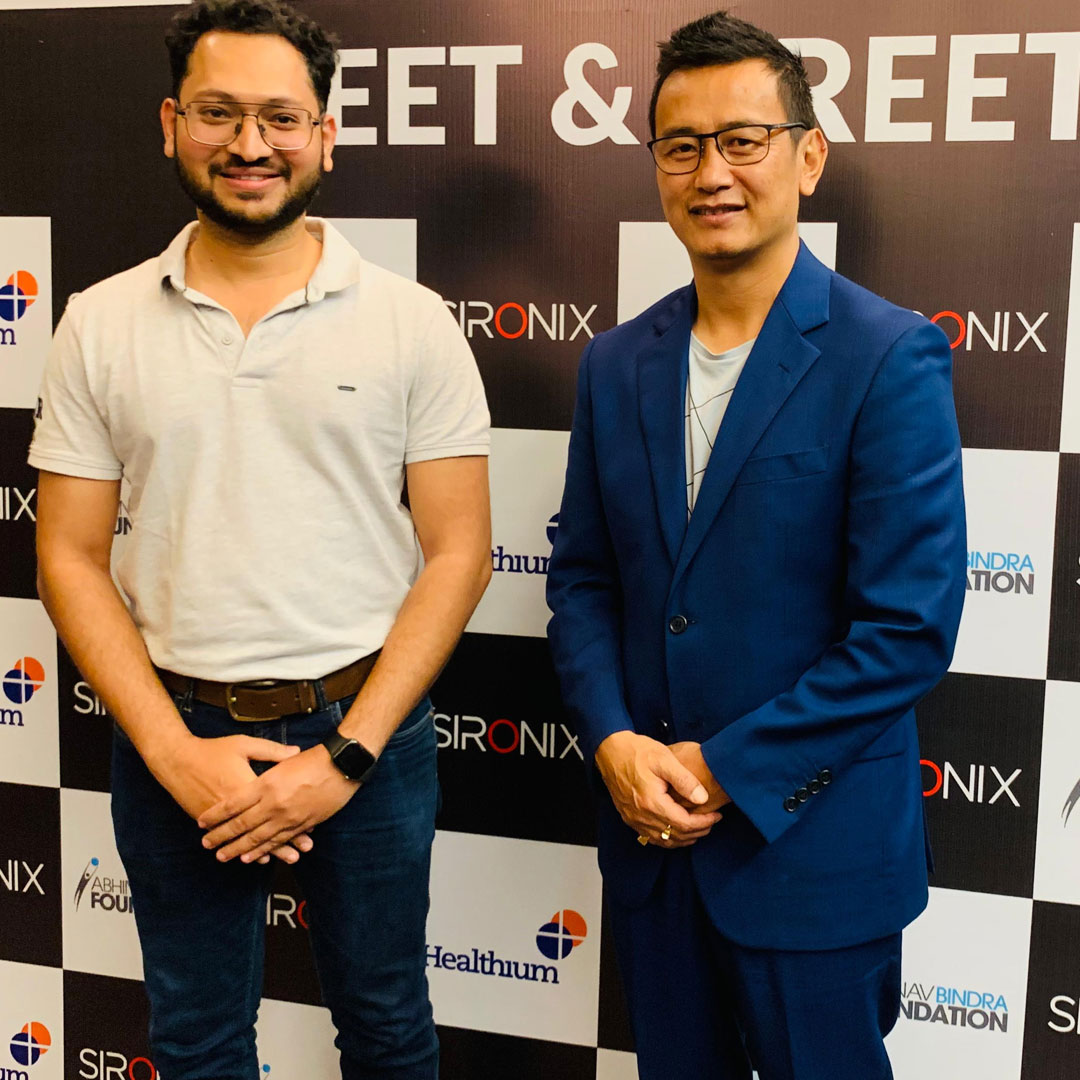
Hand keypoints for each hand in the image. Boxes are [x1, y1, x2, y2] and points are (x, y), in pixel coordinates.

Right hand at [153, 734, 313, 864]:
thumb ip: (271, 750)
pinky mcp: (211, 821)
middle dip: (286, 839)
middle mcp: (236, 805)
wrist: (177, 760)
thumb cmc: (212, 750)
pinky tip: (259, 858)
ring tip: (287, 858)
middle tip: (303, 850)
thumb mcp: (244, 745)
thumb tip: (296, 751)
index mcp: (247, 785)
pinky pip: (234, 840)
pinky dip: (247, 849)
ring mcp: (222, 816)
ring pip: (250, 838)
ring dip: (270, 849)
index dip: (292, 815)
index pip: (275, 805)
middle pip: (264, 825)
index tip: (310, 826)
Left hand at [198, 745, 358, 862]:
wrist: (343, 767)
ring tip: (223, 856)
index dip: (215, 815)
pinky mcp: (301, 825)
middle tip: (207, 845)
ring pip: (257, 838)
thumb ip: (265, 766)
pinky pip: (278, 841)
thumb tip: (251, 775)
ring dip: (238, 849)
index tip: (202, 822)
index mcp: (266, 784)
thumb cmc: (314, 759)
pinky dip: (263, 851)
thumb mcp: (284, 758)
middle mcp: (273, 804)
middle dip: (221, 836)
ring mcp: (287, 817)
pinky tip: (253, 857)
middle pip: (240, 824)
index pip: (232, 804)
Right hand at [594, 731, 723, 846]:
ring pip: (664, 840)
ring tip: (699, 828)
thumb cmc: (637, 751)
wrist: (610, 750)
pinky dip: (668, 838)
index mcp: (651, 802)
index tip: (716, 816)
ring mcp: (633, 818)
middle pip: (675, 836)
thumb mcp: (664, 759)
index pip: (684, 824)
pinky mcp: (629, 817)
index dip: (703, 823)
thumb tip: (703, 798)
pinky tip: (677, 831)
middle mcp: (641, 815)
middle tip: (712, 822)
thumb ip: (685, 780)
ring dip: (684, 838)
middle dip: (697, 831)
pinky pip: (651, 837)